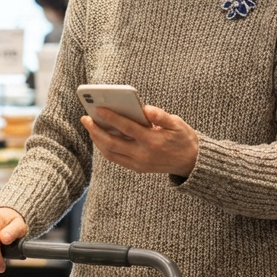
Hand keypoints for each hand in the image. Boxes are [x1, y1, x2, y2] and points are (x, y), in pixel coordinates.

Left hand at [82, 105, 198, 177]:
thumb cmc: (183, 138)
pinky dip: (105, 147)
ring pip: (110, 153)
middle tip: (85, 118)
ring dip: (97, 140)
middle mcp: (144, 155)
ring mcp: (139, 164)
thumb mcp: (177, 123)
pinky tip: (100, 136)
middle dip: (96, 130)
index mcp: (153, 141)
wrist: (191, 163)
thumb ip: (161, 116)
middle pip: (113, 143)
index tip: (98, 108)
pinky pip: (115, 158)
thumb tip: (145, 109)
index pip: (127, 128)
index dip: (112, 118)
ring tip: (90, 126)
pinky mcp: (137, 168)